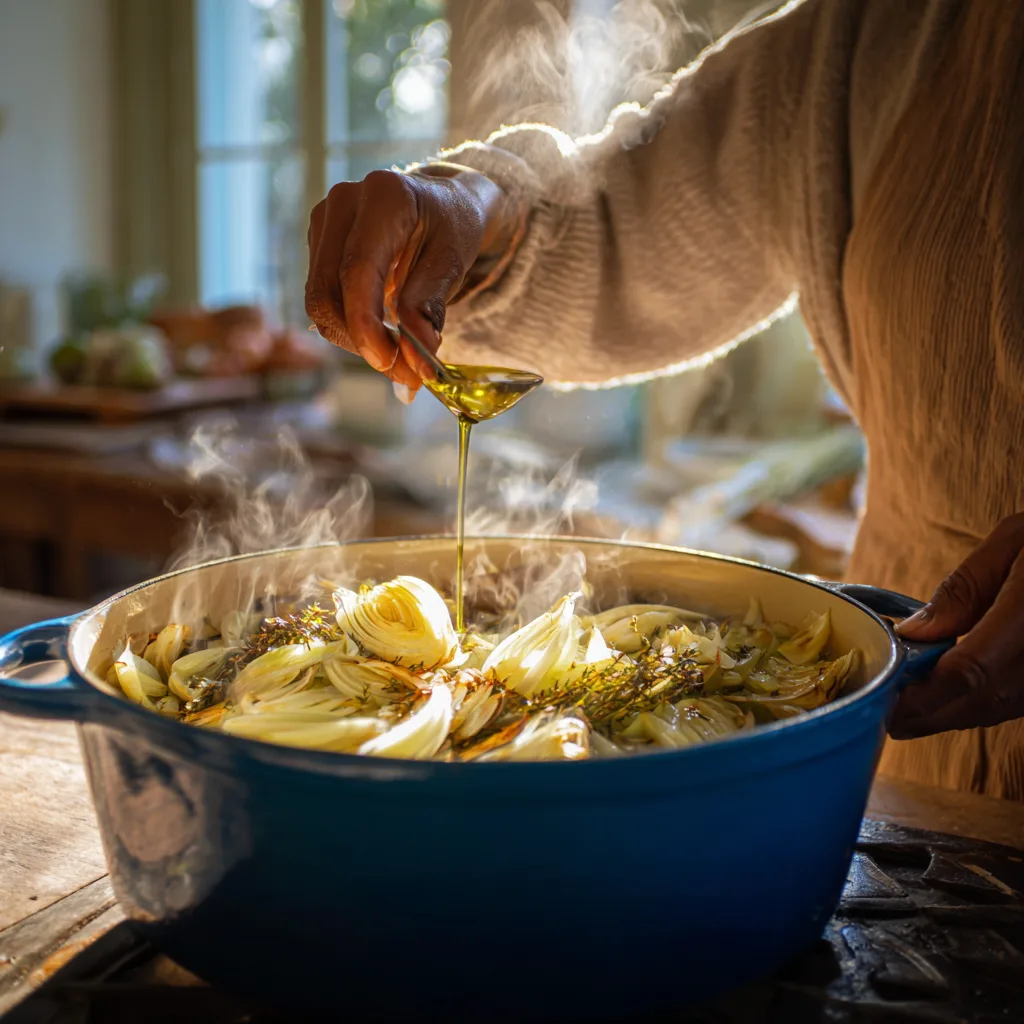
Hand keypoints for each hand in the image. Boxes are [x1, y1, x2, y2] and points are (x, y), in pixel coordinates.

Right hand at [305, 167, 505, 394]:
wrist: (443, 207)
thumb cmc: (451, 229)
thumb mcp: (453, 263)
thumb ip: (428, 308)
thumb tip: (414, 359)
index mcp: (384, 196)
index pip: (357, 270)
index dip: (366, 325)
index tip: (389, 365)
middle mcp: (344, 202)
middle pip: (327, 292)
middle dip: (361, 342)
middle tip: (405, 374)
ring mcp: (324, 222)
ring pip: (320, 302)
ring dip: (356, 340)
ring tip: (399, 356)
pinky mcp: (318, 244)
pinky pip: (324, 300)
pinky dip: (351, 327)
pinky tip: (382, 332)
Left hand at [890, 512, 1023, 737]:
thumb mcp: (1016, 540)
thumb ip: (964, 589)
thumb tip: (914, 633)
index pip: (972, 672)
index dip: (924, 696)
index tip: (886, 698)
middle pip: (983, 702)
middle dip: (927, 714)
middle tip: (883, 710)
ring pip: (999, 710)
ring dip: (948, 714)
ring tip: (904, 707)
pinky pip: (1016, 704)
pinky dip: (977, 705)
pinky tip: (945, 698)